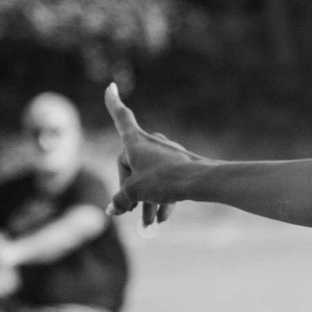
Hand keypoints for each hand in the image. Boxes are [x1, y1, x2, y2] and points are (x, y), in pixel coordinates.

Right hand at [104, 82, 203, 225]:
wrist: (201, 182)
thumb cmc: (164, 180)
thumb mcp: (136, 192)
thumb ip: (121, 199)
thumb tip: (111, 209)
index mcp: (135, 141)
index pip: (120, 117)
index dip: (113, 103)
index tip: (110, 86)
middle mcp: (150, 142)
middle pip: (131, 165)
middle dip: (130, 191)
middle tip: (131, 211)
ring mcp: (166, 152)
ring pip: (149, 177)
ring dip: (147, 201)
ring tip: (148, 224)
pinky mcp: (179, 164)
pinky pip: (165, 180)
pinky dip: (162, 197)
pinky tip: (163, 218)